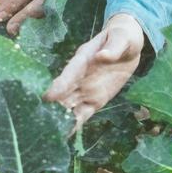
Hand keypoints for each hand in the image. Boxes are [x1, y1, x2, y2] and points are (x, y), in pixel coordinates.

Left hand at [0, 0, 66, 34]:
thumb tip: (2, 14)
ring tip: (17, 32)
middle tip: (9, 28)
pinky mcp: (69, 14)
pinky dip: (39, 30)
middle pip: (41, 4)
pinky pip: (53, 24)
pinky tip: (30, 35)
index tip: (0, 16)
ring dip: (30, 26)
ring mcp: (68, 1)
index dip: (14, 2)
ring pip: (47, 16)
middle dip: (23, 17)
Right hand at [44, 13, 145, 130]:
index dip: (59, 85)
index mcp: (82, 61)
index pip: (69, 74)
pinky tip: (66, 136)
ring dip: (61, 118)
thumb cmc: (122, 36)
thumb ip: (113, 47)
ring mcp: (86, 90)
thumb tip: (103, 56)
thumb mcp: (122, 37)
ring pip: (70, 106)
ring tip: (51, 134)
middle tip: (42, 122)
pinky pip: (84, 113)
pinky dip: (75, 124)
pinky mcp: (96, 100)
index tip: (48, 96)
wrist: (128, 45)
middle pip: (64, 94)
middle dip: (54, 107)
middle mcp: (79, 78)